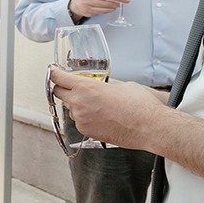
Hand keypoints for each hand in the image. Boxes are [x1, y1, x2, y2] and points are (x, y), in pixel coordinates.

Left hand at [49, 69, 166, 149]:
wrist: (150, 127)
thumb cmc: (140, 106)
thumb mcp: (122, 85)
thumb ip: (105, 84)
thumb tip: (102, 84)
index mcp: (86, 88)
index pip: (58, 78)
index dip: (54, 73)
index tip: (53, 72)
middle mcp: (79, 103)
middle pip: (58, 93)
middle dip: (63, 88)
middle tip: (71, 87)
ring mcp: (81, 118)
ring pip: (70, 108)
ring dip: (77, 104)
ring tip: (97, 105)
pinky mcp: (85, 130)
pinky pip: (79, 120)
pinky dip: (85, 117)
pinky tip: (101, 116)